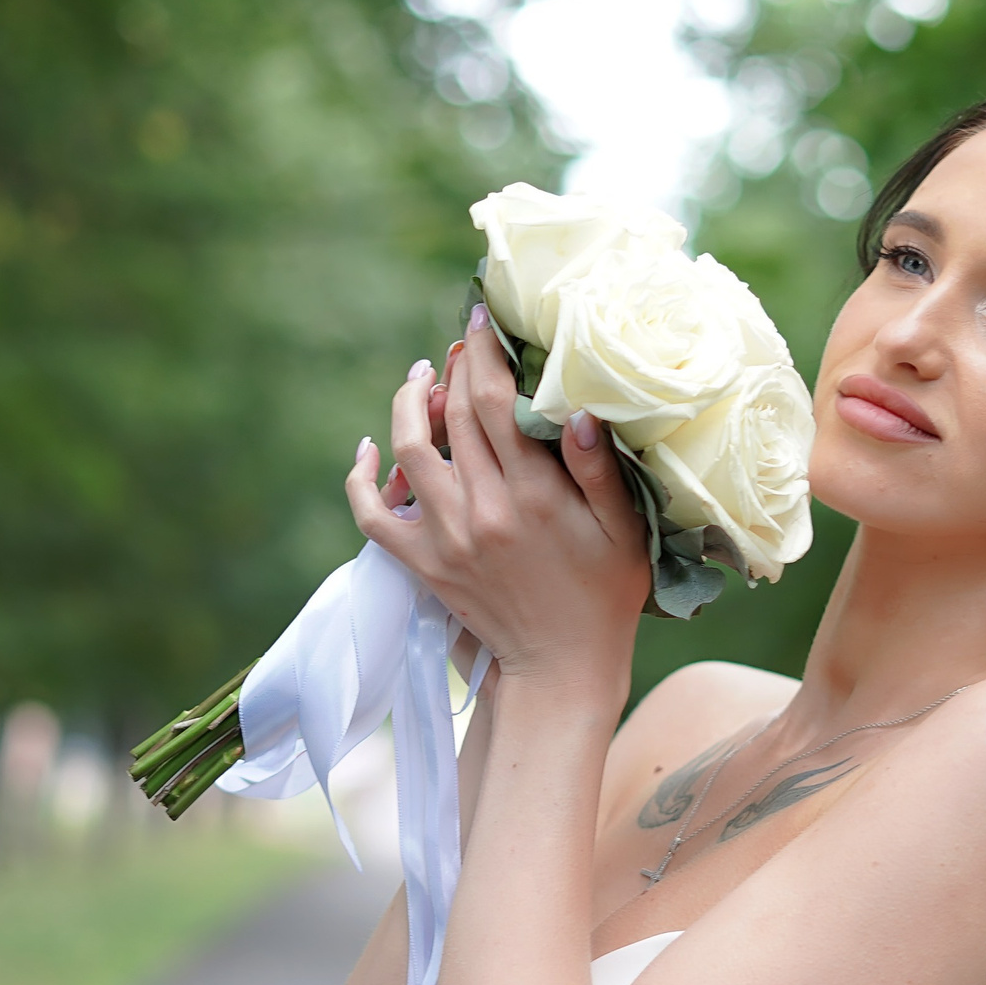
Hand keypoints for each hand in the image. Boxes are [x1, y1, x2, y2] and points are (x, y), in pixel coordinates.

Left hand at [347, 307, 649, 696]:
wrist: (561, 667)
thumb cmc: (604, 595)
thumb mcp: (624, 531)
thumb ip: (599, 470)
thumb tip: (576, 410)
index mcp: (535, 495)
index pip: (497, 401)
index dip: (485, 352)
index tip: (481, 318)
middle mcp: (483, 509)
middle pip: (455, 414)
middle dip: (455, 367)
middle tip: (463, 342)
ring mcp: (446, 537)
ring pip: (409, 449)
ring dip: (410, 404)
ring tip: (424, 380)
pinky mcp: (422, 563)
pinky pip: (372, 512)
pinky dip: (361, 476)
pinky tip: (369, 447)